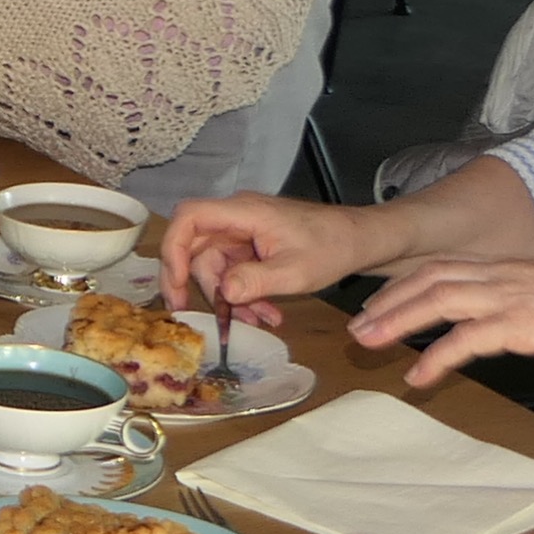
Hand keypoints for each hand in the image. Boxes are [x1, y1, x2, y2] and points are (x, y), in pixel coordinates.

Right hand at [160, 194, 395, 327]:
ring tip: (257, 321)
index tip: (177, 285)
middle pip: (195, 248)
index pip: (189, 218)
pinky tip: (264, 313)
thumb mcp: (296, 271)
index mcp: (244, 212)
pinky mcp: (251, 246)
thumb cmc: (334, 246)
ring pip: (215, 265)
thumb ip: (256, 280)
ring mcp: (243, 232)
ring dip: (229, 297)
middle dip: (201, 287)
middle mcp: (237, 217)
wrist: (361, 239)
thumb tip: (224, 293)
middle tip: (203, 318)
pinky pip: (233, 271)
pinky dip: (244, 294)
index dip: (172, 249)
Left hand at [347, 258, 533, 404]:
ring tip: (370, 344)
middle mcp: (513, 273)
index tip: (379, 305)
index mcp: (519, 267)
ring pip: (439, 300)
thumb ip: (524, 309)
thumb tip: (497, 328)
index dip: (407, 284)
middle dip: (389, 300)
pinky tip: (418, 375)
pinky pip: (467, 339)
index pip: (448, 266)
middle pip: (432, 277)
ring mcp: (518, 296)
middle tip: (360, 326)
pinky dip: (435, 356)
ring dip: (397, 322)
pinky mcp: (527, 324)